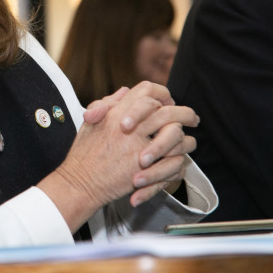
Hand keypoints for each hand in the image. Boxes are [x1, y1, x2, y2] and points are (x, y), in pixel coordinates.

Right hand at [39, 83, 197, 229]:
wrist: (79, 182)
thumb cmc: (83, 154)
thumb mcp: (90, 122)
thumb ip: (107, 104)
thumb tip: (126, 90)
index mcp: (116, 112)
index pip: (146, 91)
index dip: (162, 94)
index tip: (170, 101)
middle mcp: (128, 126)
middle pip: (167, 111)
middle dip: (185, 113)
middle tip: (193, 118)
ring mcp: (137, 147)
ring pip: (175, 135)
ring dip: (184, 139)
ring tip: (188, 142)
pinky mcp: (143, 168)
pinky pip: (172, 160)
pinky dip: (178, 161)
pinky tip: (178, 162)